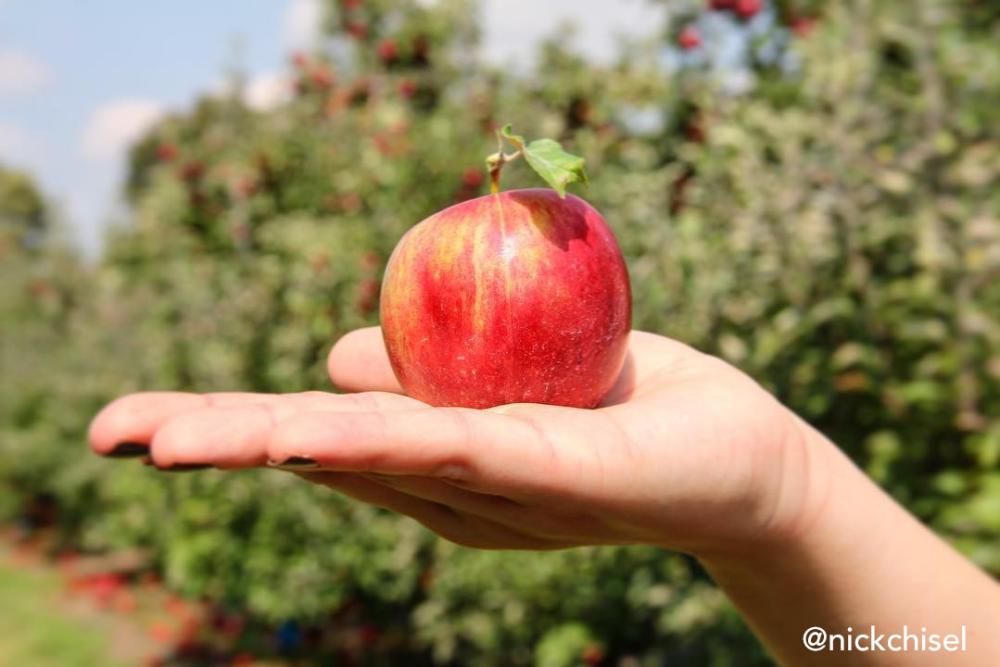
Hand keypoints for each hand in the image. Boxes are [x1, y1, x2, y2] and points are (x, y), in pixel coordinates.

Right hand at [89, 327, 824, 555]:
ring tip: (173, 437)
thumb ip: (419, 372)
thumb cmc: (621, 406)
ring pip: (373, 458)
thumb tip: (334, 354)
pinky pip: (461, 449)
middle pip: (322, 458)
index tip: (138, 424)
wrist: (737, 456)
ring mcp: (496, 493)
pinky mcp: (553, 478)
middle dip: (218, 444)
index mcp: (433, 462)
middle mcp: (449, 490)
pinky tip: (314, 431)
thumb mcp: (509, 372)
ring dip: (271, 442)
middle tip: (113, 434)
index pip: (318, 436)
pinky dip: (385, 439)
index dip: (230, 427)